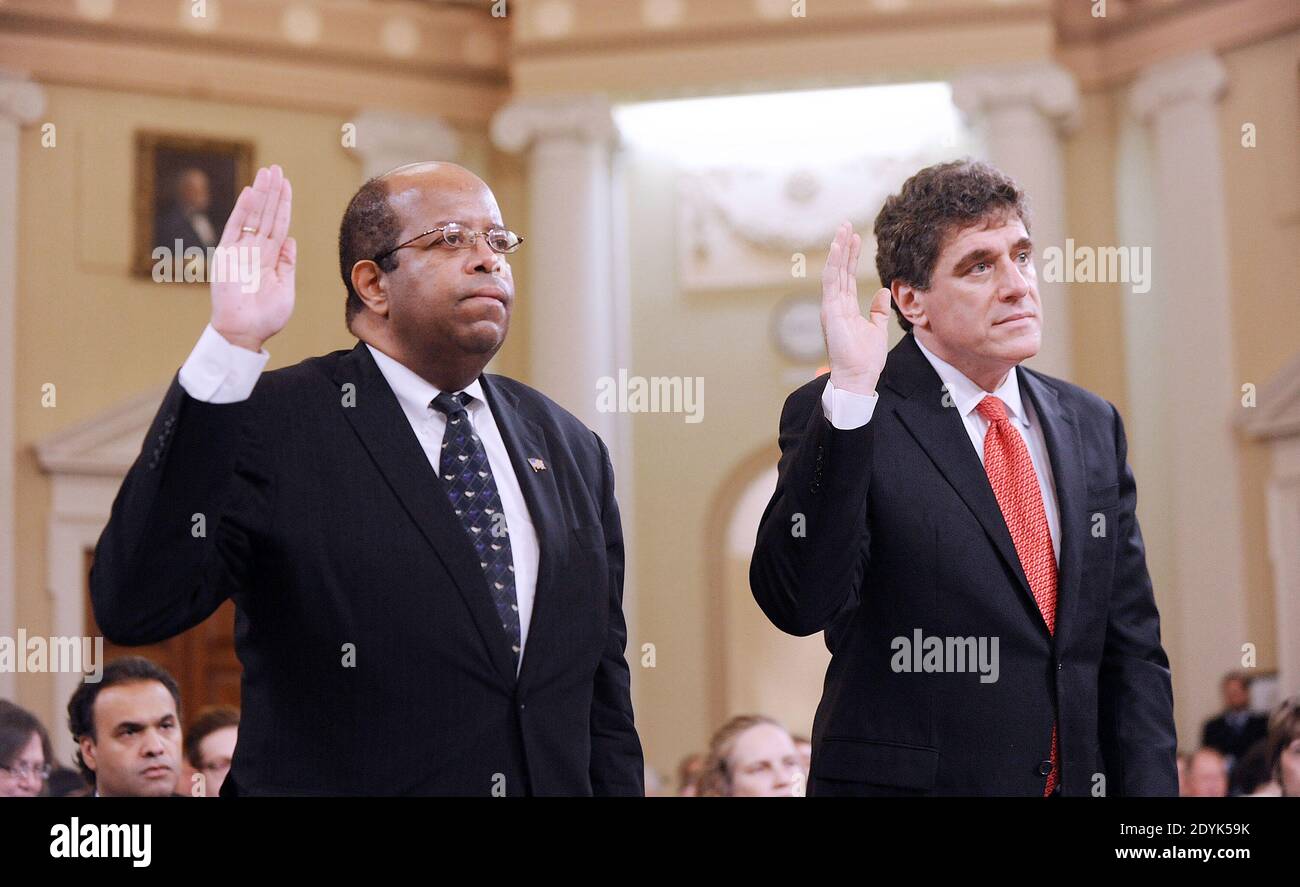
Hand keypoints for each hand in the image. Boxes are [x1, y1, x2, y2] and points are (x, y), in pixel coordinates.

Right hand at [210, 165, 295, 352]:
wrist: (244, 332)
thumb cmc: (266, 316)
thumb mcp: (285, 287)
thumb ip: (286, 263)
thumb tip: (290, 239)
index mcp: (270, 257)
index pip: (278, 225)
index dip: (283, 205)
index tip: (286, 184)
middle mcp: (255, 250)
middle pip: (266, 215)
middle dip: (272, 192)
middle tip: (276, 168)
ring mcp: (241, 251)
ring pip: (253, 216)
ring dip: (261, 194)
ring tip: (267, 172)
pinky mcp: (227, 255)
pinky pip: (235, 228)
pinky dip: (243, 210)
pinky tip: (250, 192)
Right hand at [820, 222, 890, 395]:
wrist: (858, 377)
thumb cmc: (865, 359)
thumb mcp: (876, 329)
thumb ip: (877, 310)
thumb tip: (881, 292)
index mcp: (844, 308)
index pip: (846, 277)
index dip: (850, 256)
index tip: (855, 238)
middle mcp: (835, 305)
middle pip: (839, 270)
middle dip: (843, 247)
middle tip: (846, 225)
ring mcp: (831, 307)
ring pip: (834, 271)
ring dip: (838, 249)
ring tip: (843, 229)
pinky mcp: (830, 310)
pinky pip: (832, 282)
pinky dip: (834, 263)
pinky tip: (838, 247)